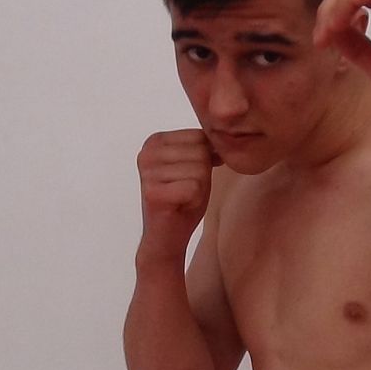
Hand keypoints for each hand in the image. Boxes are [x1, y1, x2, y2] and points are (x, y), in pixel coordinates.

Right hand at [136, 128, 220, 260]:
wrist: (167, 237)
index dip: (204, 162)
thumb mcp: (197, 166)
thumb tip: (223, 132)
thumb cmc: (184, 200)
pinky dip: (195, 201)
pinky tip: (181, 206)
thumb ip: (204, 146)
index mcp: (155, 141)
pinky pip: (195, 188)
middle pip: (201, 152)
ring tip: (183, 198)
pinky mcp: (153, 193)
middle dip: (202, 176)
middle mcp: (147, 153)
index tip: (188, 177)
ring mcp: (148, 172)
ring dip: (199, 189)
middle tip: (186, 191)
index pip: (200, 137)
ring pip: (200, 170)